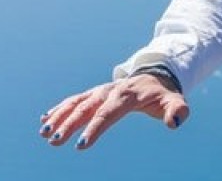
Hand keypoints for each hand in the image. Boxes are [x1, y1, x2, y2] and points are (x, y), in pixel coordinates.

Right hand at [38, 74, 188, 149]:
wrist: (155, 76)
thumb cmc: (163, 94)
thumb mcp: (174, 100)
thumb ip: (177, 110)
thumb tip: (175, 122)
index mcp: (127, 95)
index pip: (108, 113)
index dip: (94, 128)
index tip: (80, 145)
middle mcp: (110, 91)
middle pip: (87, 108)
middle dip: (69, 124)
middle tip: (55, 142)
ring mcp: (100, 91)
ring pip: (76, 102)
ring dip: (59, 116)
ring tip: (44, 133)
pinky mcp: (94, 93)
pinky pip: (74, 100)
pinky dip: (59, 108)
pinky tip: (45, 119)